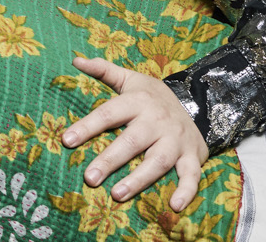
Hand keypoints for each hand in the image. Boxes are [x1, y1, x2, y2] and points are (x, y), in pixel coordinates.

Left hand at [62, 56, 207, 211]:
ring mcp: (176, 140)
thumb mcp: (131, 79)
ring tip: (117, 195)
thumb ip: (104, 70)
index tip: (66, 140)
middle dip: (110, 160)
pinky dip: (185, 191)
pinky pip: (191, 175)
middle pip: (131, 141)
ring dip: (139, 180)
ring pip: (158, 161)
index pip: (108, 113)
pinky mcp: (192, 156)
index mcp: (138, 101)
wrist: (198, 104)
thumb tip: (76, 59)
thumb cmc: (153, 97)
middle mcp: (157, 121)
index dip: (87, 126)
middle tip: (89, 178)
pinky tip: (174, 206)